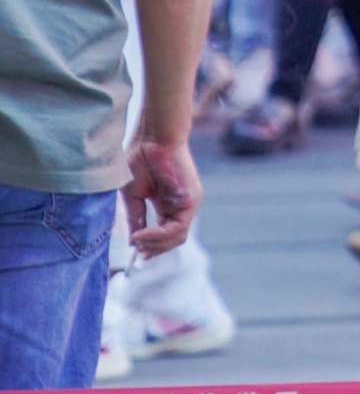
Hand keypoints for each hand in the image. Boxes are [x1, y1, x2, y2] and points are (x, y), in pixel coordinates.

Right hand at [123, 137, 201, 258]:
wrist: (152, 139)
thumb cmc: (140, 160)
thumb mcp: (134, 195)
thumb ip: (137, 217)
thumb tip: (134, 239)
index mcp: (167, 205)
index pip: (166, 233)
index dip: (153, 246)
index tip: (138, 254)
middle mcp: (180, 206)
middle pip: (173, 239)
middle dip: (154, 249)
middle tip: (138, 251)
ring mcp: (188, 204)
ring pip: (177, 237)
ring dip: (156, 244)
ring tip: (139, 240)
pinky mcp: (191, 200)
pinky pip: (179, 227)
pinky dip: (160, 235)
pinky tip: (144, 234)